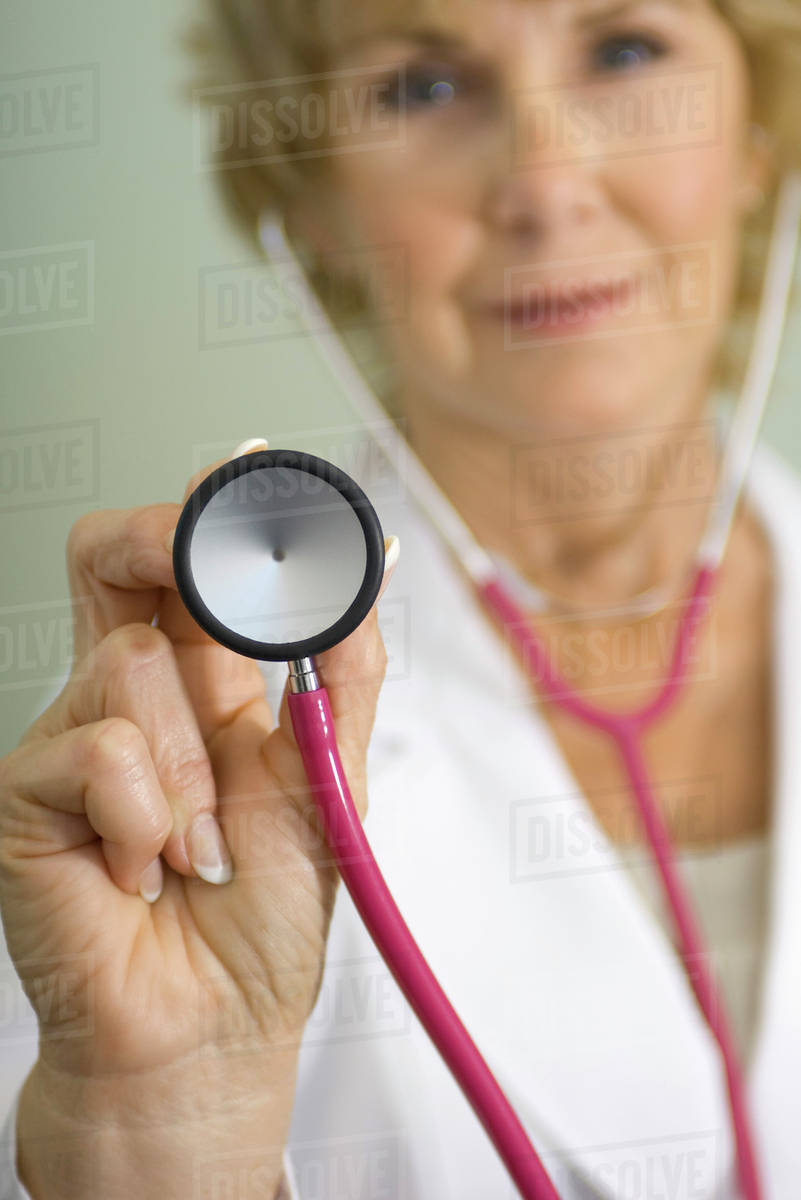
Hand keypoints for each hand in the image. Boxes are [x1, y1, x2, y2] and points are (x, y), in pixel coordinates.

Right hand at [0, 438, 397, 1190]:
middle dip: (168, 541)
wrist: (212, 1028)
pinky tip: (148, 871)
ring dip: (193, 764)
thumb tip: (373, 562)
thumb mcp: (328, 776)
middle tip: (214, 574)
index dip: (219, 503)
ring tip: (205, 846)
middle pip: (111, 552)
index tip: (264, 467)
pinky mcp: (28, 792)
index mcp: (203, 679)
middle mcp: (130, 692)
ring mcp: (72, 736)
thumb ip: (346, 669)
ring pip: (129, 661)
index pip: (192, 559)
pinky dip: (150, 818)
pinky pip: (96, 749)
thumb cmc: (266, 914)